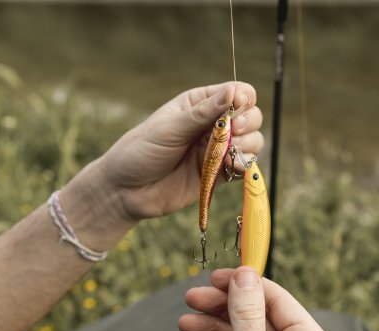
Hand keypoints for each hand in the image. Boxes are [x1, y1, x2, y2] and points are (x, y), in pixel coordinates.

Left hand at [58, 82, 261, 253]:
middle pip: (250, 115)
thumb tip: (232, 91)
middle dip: (248, 122)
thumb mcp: (169, 128)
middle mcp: (212, 124)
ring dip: (249, 144)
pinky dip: (245, 165)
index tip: (236, 107)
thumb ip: (202, 113)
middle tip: (234, 132)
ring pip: (252, 141)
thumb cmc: (140, 152)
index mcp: (199, 104)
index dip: (242, 97)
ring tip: (231, 152)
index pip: (236, 92)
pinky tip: (233, 167)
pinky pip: (243, 166)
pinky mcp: (218, 174)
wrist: (126, 191)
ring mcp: (217, 150)